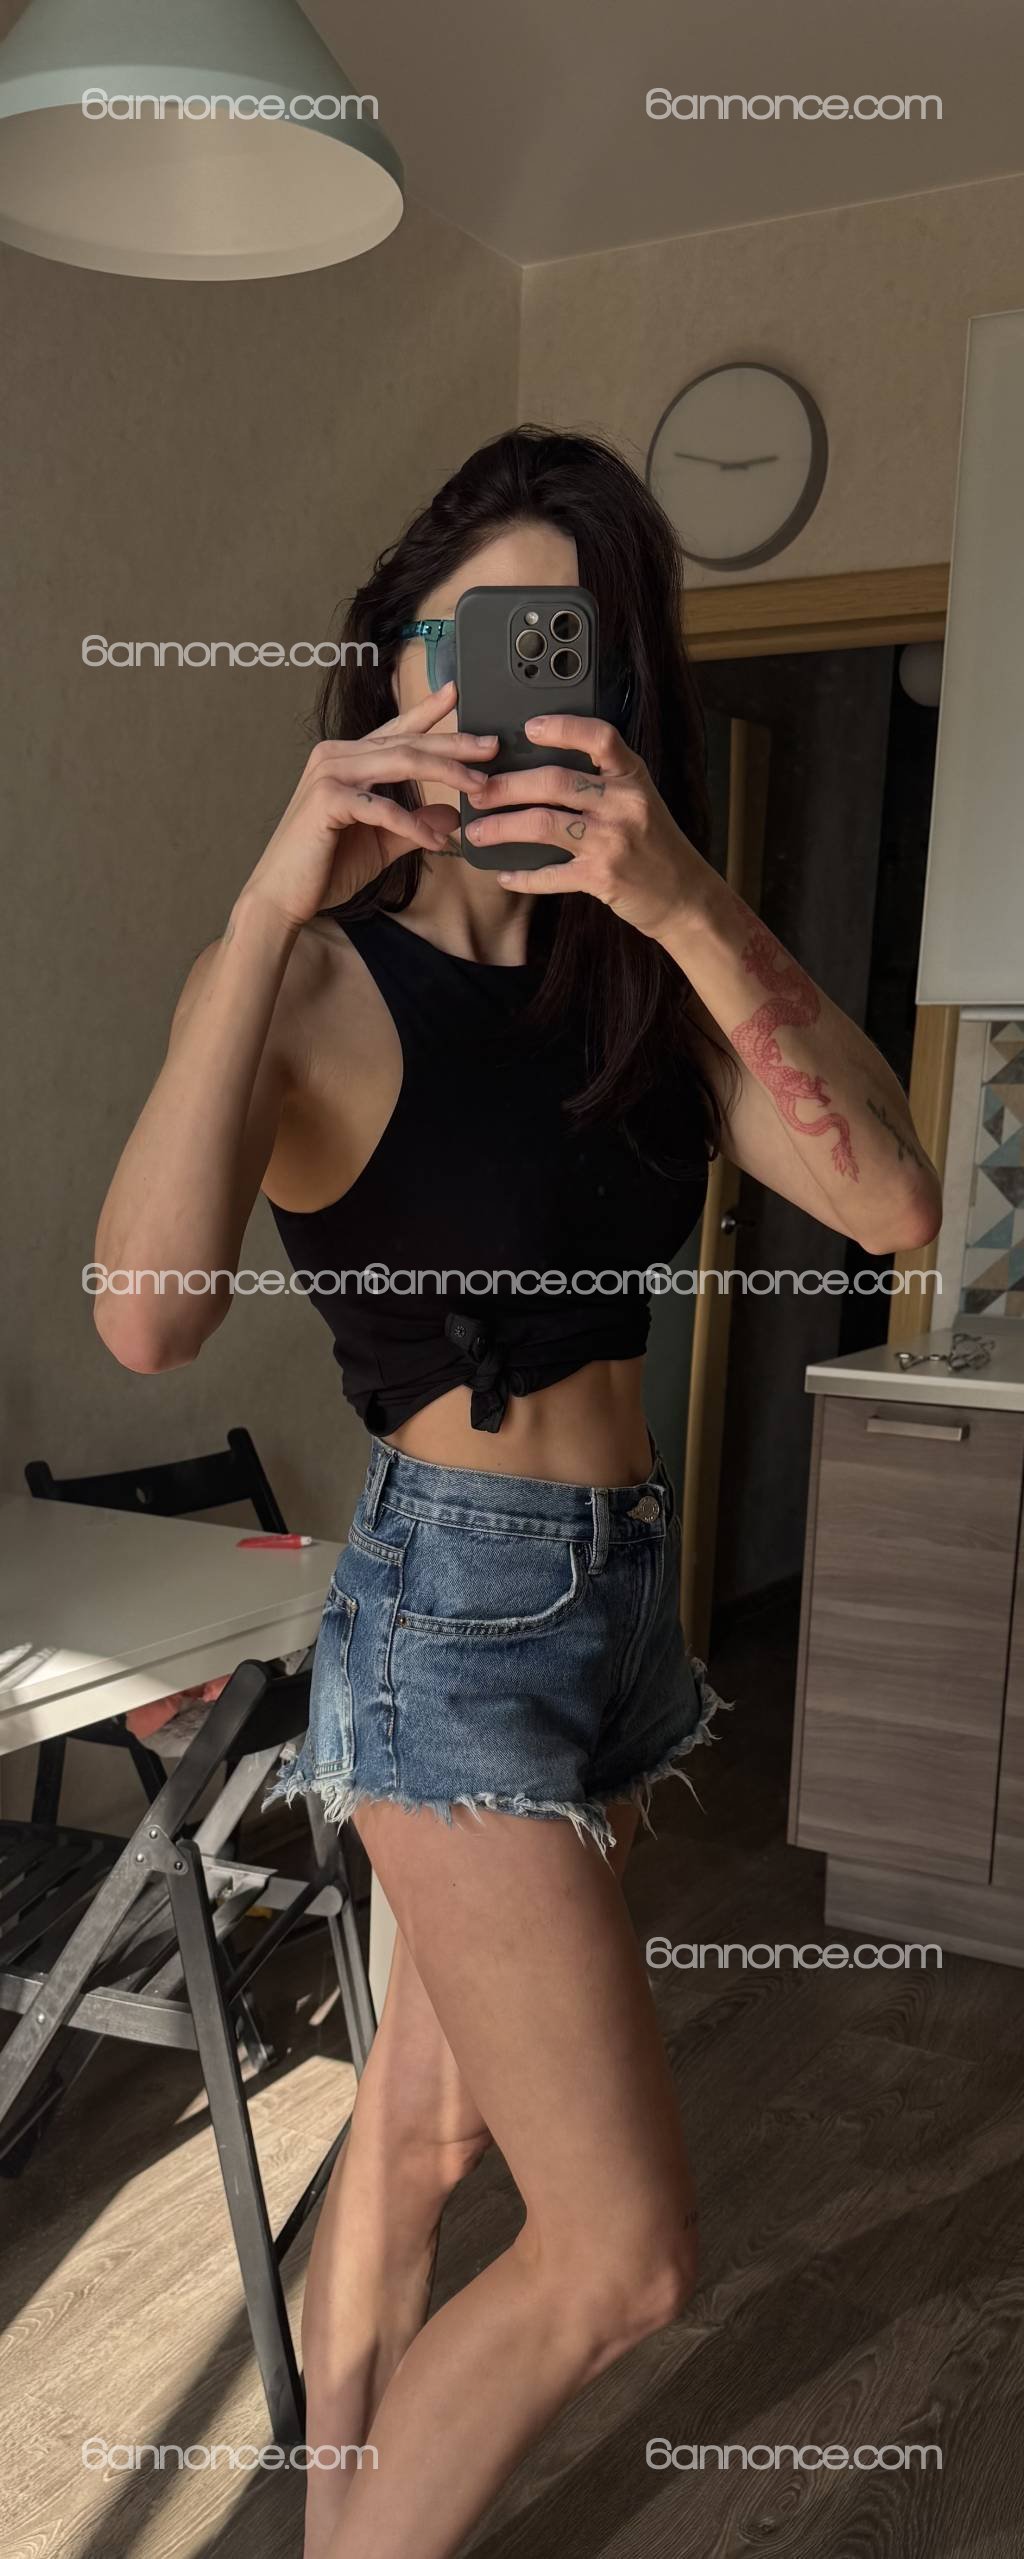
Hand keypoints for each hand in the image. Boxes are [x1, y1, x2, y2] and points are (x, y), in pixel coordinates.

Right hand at [245, 682, 495, 928]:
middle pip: (407, 742)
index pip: (396, 729)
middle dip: (454, 743)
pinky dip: (413, 824)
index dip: (428, 710)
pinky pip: (383, 806)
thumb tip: (453, 815)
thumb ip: (415, 823)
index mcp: (347, 759)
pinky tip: (438, 842)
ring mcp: (329, 775)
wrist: (284, 896)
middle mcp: (336, 756)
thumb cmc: (327, 867)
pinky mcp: (327, 801)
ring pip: (401, 762)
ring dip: (446, 773)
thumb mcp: (383, 841)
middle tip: (492, 745)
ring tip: (480, 788)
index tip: (458, 693)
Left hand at [462, 716, 707, 941]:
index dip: (562, 727)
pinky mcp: (602, 877)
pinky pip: (550, 875)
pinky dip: (522, 877)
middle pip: (555, 781)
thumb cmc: (655, 844)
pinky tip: (503, 875)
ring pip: (543, 824)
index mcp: (632, 778)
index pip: (599, 737)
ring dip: (501, 827)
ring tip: (477, 832)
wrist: (685, 895)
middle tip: (477, 790)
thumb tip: (540, 769)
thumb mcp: (640, 800)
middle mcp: (623, 804)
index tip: (528, 727)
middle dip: (506, 785)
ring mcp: (612, 841)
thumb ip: (603, 782)